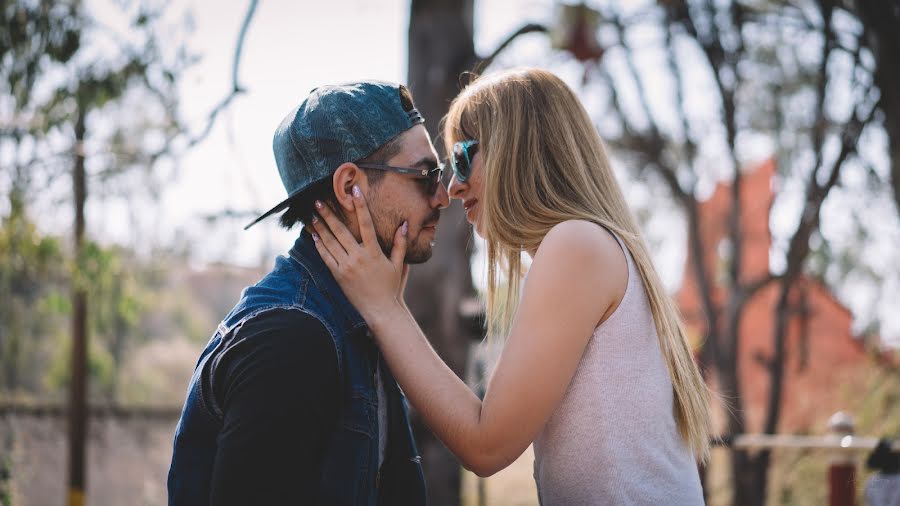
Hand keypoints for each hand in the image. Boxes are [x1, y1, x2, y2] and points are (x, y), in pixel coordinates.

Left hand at [310, 186, 407, 323]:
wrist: (381, 311)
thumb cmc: (391, 287)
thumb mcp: (399, 264)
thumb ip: (401, 243)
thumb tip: (405, 224)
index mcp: (374, 252)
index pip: (366, 223)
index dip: (360, 205)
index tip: (354, 190)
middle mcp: (359, 258)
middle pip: (341, 231)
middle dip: (329, 214)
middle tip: (318, 201)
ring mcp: (347, 267)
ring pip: (330, 243)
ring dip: (320, 228)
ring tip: (312, 216)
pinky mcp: (338, 276)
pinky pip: (326, 258)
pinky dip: (319, 246)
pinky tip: (313, 236)